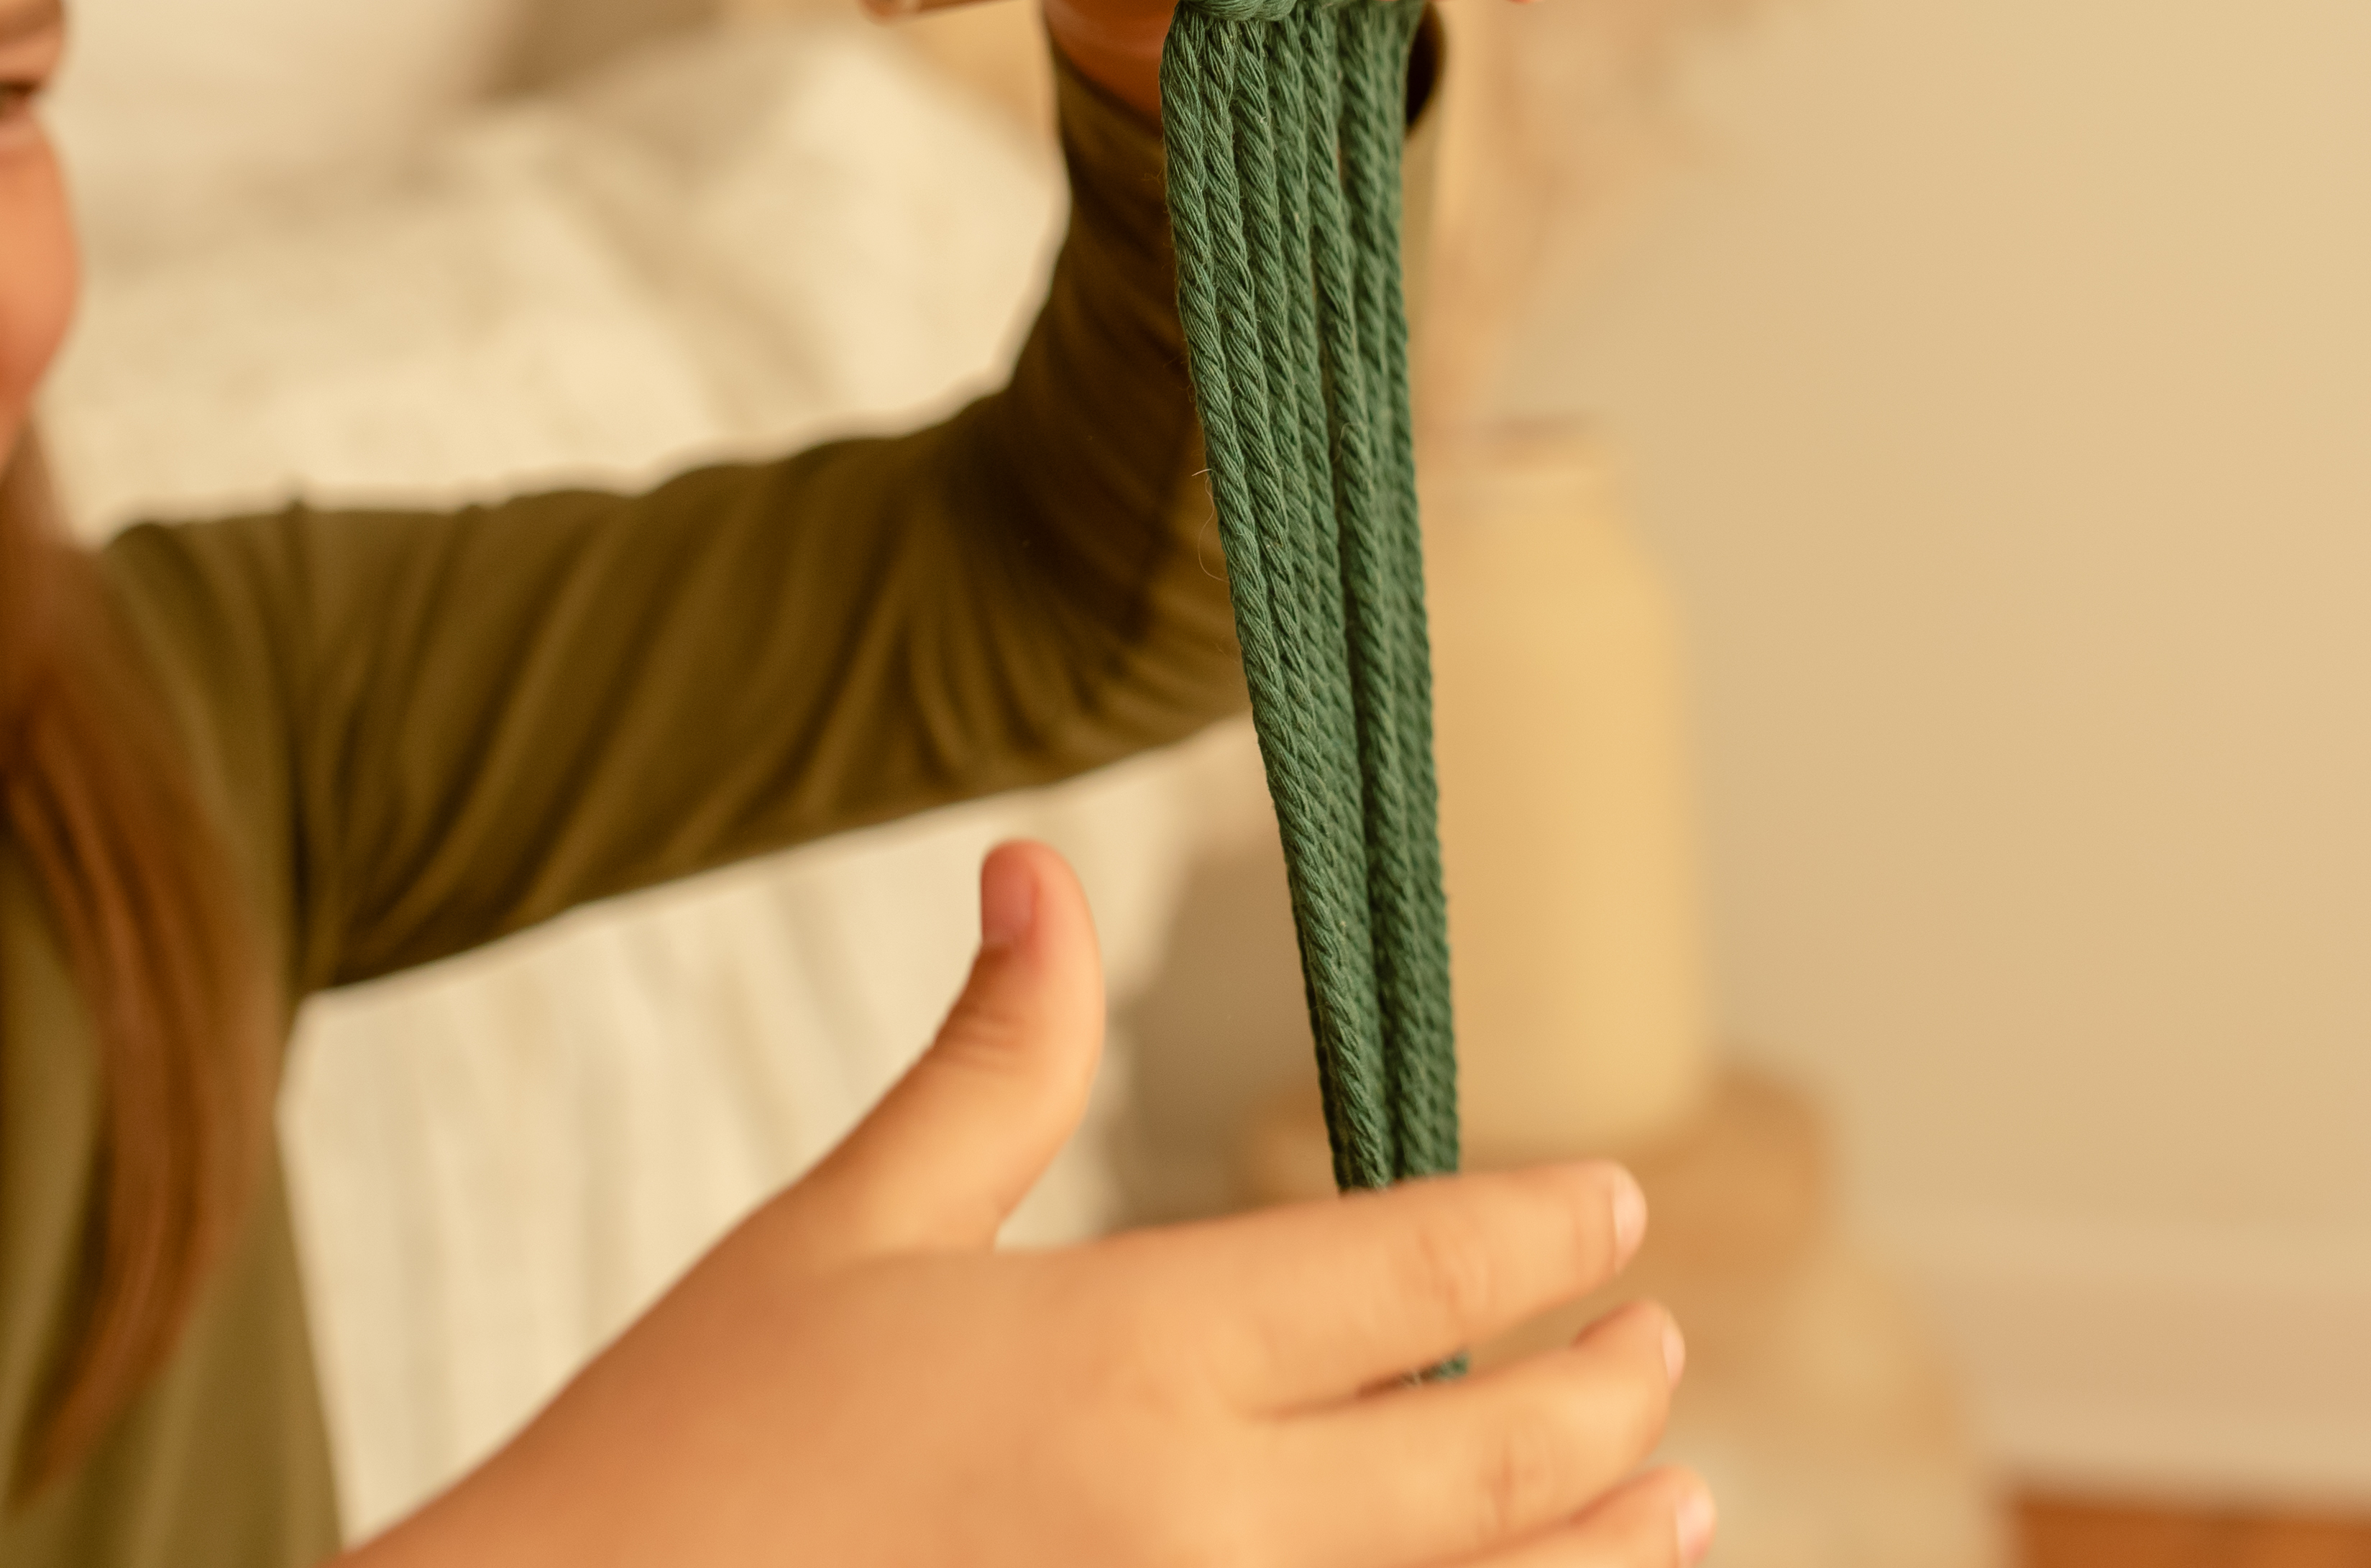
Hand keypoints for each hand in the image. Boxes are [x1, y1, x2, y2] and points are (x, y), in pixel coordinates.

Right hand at [375, 842, 1712, 1567]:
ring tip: (1675, 1508)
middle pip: (1480, 1459)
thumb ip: (989, 1061)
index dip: (1535, 1235)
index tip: (1619, 1204)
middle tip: (1665, 1352)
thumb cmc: (695, 1443)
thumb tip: (1039, 871)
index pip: (1408, 1272)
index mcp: (1126, 1354)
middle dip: (1603, 1400)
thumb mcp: (848, 1228)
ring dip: (1588, 1558)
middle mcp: (1193, 1521)